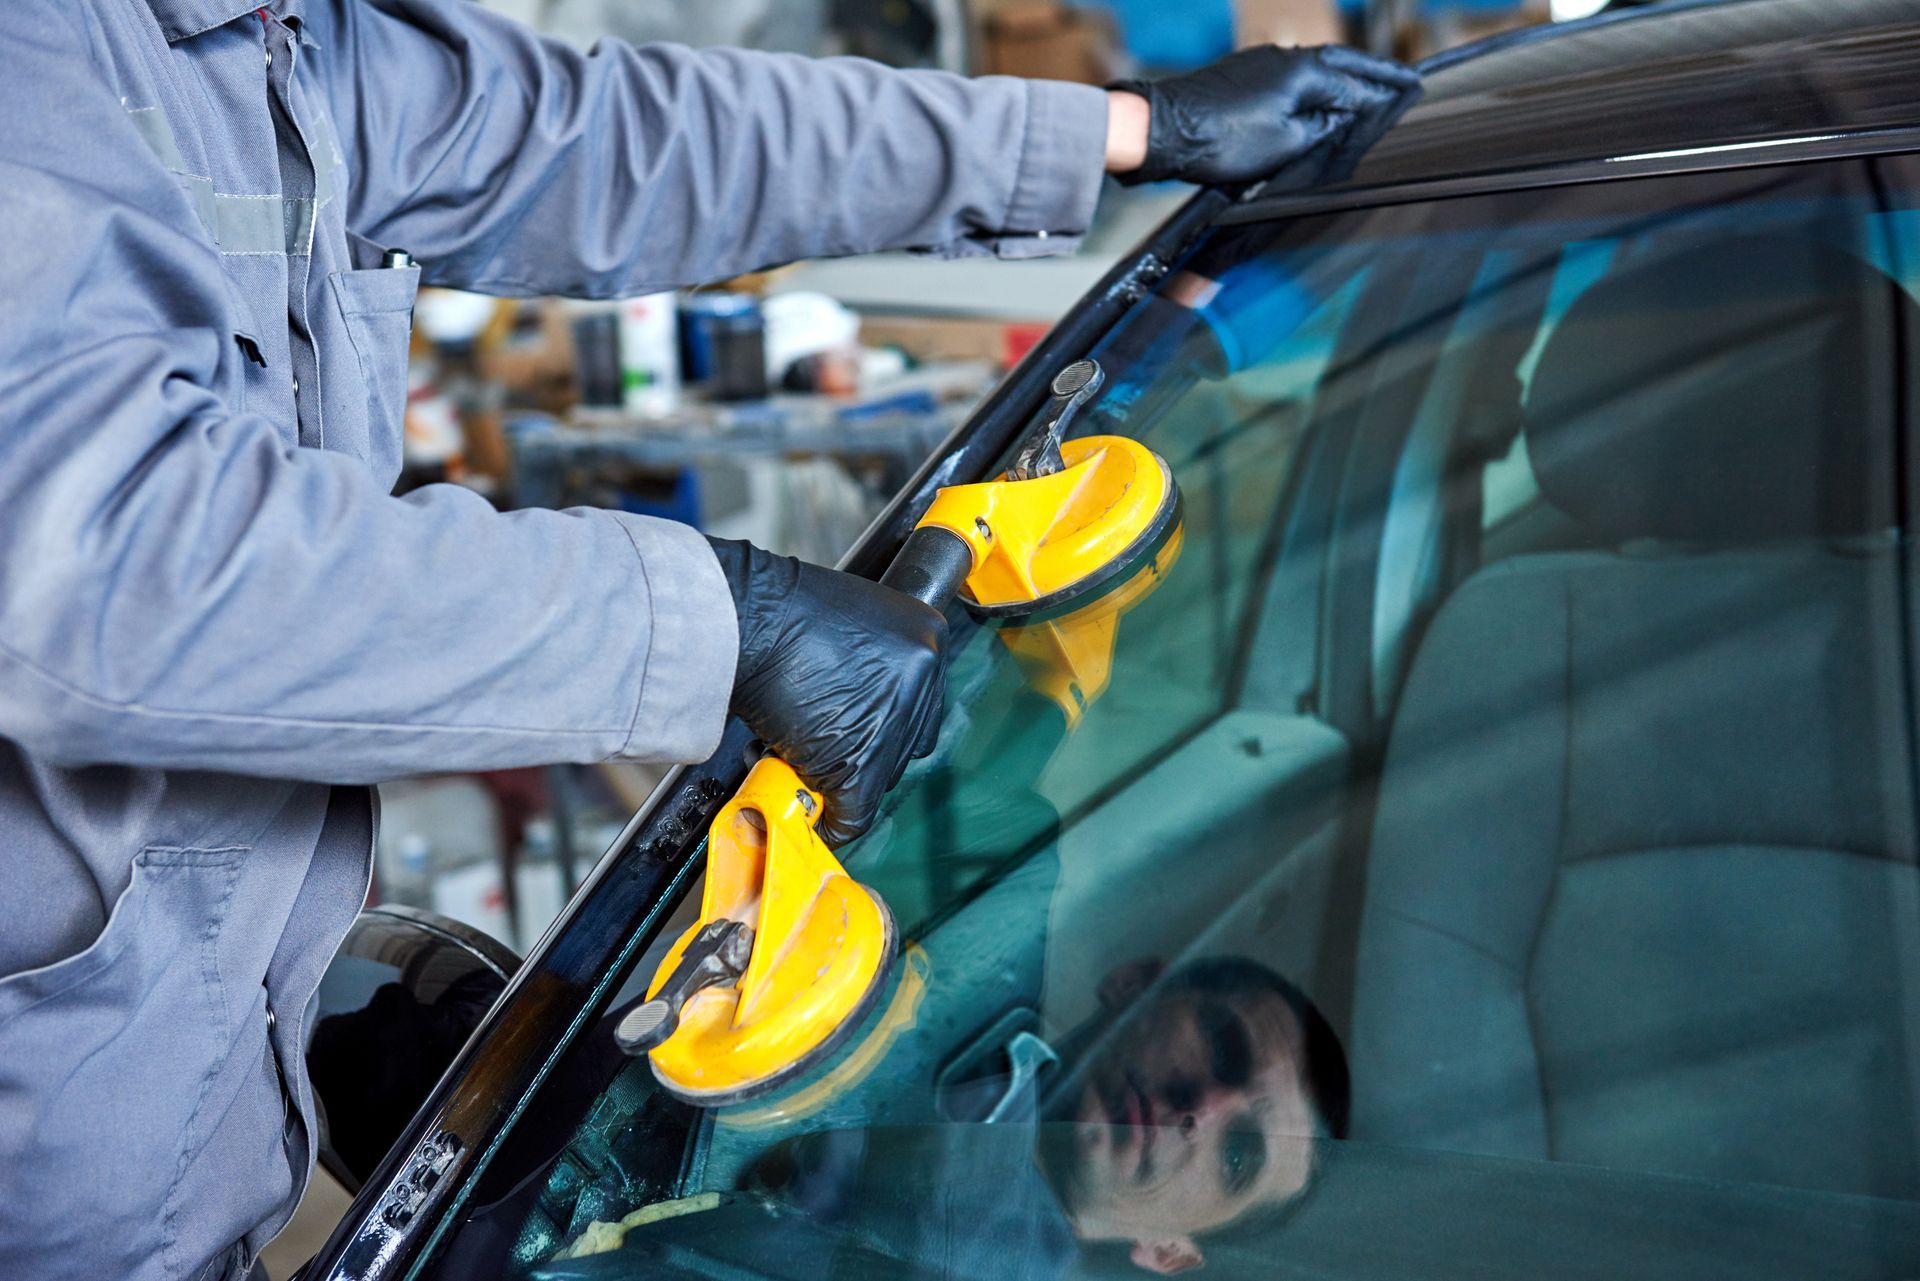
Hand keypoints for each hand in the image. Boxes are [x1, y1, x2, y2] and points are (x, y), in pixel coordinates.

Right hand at [707, 538, 945, 846]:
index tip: (862, 728)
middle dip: (865, 749)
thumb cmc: (781, 613)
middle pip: (905, 742)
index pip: (922, 702)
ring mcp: (896, 719)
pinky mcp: (864, 759)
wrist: (748, 618)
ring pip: (880, 776)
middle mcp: (923, 676)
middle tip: (827, 744)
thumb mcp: (851, 620)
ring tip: (802, 757)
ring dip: (842, 776)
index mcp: (927, 636)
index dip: (886, 721)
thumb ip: (872, 662)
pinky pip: (856, 812)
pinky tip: (812, 813)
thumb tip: (862, 700)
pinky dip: (832, 819)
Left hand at [1107, 45, 1420, 188]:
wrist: (1163, 129)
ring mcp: (1262, 62)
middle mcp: (1287, 58)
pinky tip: (1313, 101)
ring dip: (1340, 81)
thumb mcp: (1285, 145)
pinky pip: (1289, 77)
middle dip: (1372, 76)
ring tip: (1362, 95)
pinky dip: (1310, 88)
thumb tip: (1342, 115)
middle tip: (1400, 82)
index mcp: (1305, 72)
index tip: (1412, 91)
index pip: (1359, 85)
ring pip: (1314, 70)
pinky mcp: (1241, 73)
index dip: (1386, 93)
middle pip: (1342, 66)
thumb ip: (1322, 128)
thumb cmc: (1221, 140)